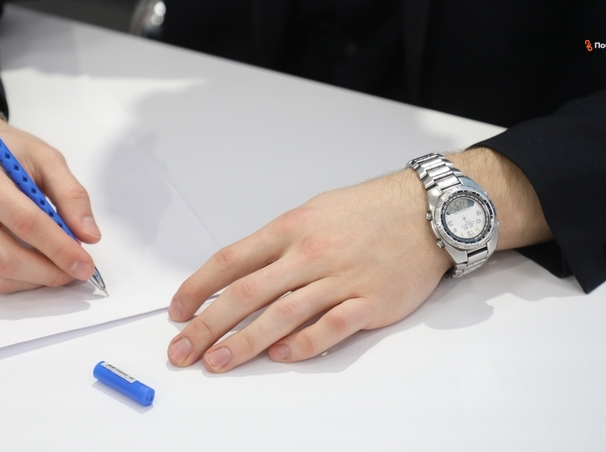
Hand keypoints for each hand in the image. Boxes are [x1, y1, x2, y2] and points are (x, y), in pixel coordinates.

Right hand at [0, 77, 101, 292]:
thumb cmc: (6, 151)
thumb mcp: (45, 157)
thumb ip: (71, 195)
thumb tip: (89, 236)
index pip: (25, 223)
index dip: (60, 248)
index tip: (85, 263)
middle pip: (8, 257)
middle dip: (51, 271)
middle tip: (80, 270)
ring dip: (39, 280)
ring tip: (64, 268)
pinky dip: (22, 280)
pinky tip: (41, 267)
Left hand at [167, 148, 551, 371]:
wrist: (427, 211)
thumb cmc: (367, 210)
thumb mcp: (313, 212)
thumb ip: (278, 243)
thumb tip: (240, 274)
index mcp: (290, 229)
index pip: (231, 260)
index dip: (198, 288)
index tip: (178, 311)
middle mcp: (309, 254)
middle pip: (246, 294)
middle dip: (207, 325)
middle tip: (182, 350)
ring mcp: (339, 279)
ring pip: (282, 315)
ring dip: (245, 343)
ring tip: (217, 362)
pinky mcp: (369, 302)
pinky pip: (330, 328)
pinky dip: (304, 344)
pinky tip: (281, 356)